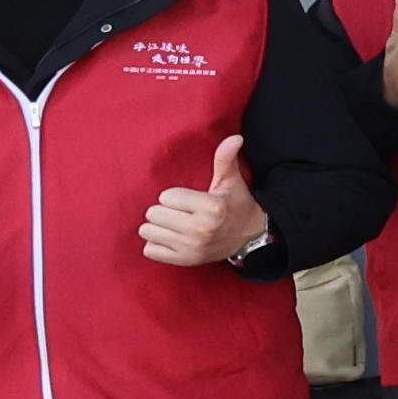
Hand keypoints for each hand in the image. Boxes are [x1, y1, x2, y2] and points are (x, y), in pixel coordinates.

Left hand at [136, 138, 265, 271]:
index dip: (176, 197)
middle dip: (165, 211)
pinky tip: (173, 240)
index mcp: (212, 208)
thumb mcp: (231, 181)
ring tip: (175, 226)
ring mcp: (191, 247)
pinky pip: (150, 250)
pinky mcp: (184, 260)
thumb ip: (225, 159)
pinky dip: (157, 245)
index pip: (166, 197)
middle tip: (181, 214)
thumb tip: (235, 138)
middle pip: (153, 213)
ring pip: (148, 231)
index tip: (191, 201)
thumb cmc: (235, 204)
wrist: (250, 236)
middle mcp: (200, 229)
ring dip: (158, 227)